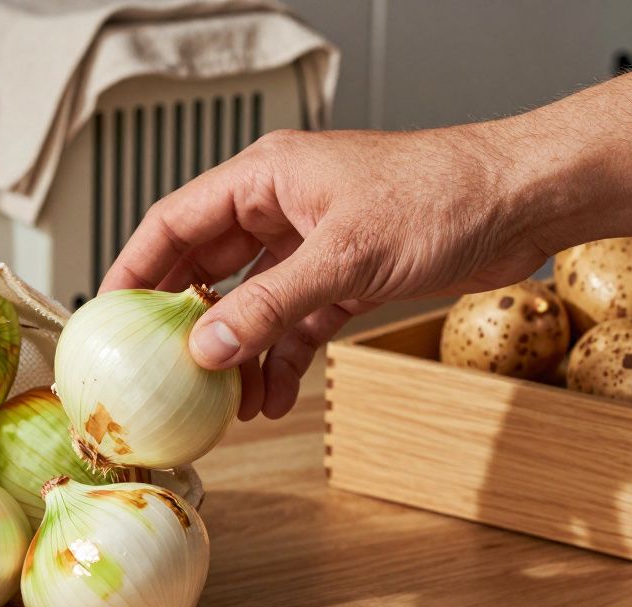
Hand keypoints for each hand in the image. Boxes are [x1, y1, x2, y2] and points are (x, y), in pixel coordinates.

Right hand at [101, 125, 555, 420]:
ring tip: (226, 403)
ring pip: (252, 304)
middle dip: (185, 322)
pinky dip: (283, 359)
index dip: (135, 268)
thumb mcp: (344, 257)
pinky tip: (275, 397)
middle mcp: (281, 208)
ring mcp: (313, 244)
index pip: (174, 223)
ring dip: (239, 353)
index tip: (106, 314)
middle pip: (208, 268)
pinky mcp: (347, 276)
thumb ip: (268, 305)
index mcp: (266, 178)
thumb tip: (205, 347)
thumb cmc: (443, 195)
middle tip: (156, 370)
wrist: (524, 201)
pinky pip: (295, 323)